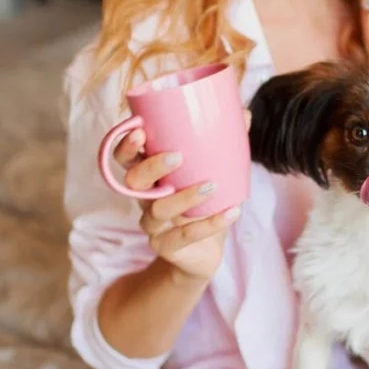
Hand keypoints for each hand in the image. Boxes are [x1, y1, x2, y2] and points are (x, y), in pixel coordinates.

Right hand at [113, 113, 249, 281]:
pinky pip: (185, 236)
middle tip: (176, 157)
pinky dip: (210, 224)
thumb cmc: (204, 207)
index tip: (140, 130)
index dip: (126, 145)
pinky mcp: (166, 246)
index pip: (125, 158)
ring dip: (184, 197)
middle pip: (133, 181)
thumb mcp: (212, 175)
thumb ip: (223, 146)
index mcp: (150, 177)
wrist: (203, 255)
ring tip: (211, 186)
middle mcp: (145, 199)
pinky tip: (232, 212)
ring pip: (159, 210)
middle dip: (151, 167)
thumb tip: (243, 113)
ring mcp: (153, 225)